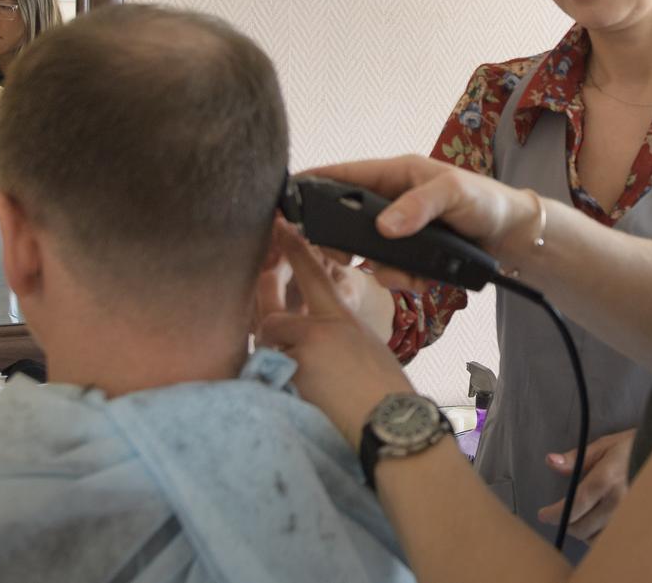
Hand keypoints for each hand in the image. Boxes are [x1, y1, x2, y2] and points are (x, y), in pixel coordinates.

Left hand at [256, 222, 413, 447]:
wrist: (390, 423)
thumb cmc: (385, 391)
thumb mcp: (366, 346)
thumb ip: (335, 333)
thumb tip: (311, 334)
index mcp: (342, 318)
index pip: (314, 275)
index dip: (294, 250)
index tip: (281, 228)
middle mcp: (319, 329)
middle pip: (272, 307)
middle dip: (262, 301)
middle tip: (261, 289)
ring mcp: (301, 352)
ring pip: (267, 341)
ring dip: (272, 352)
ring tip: (298, 372)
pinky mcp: (290, 376)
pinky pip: (266, 369)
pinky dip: (275, 377)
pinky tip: (295, 390)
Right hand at [303, 155, 539, 290]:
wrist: (514, 237)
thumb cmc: (486, 201)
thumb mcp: (455, 193)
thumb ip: (418, 206)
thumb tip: (384, 227)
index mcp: (394, 174)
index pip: (342, 174)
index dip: (312, 183)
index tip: (285, 198)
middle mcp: (390, 201)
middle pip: (345, 220)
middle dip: (343, 243)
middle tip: (343, 259)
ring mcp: (398, 230)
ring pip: (367, 252)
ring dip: (381, 268)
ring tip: (403, 275)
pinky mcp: (409, 254)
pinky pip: (390, 270)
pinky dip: (402, 280)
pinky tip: (421, 280)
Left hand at [537, 428, 635, 540]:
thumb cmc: (634, 449)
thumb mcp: (604, 446)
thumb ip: (576, 458)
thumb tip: (550, 461)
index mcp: (608, 478)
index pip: (576, 503)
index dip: (556, 513)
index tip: (543, 515)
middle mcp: (621, 500)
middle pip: (584, 526)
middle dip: (566, 524)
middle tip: (558, 516)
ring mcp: (632, 515)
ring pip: (597, 538)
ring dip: (582, 532)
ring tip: (578, 519)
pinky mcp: (640, 524)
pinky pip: (614, 540)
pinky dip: (600, 537)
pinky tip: (596, 526)